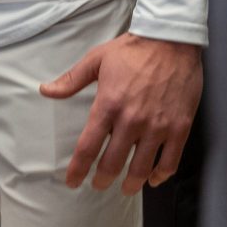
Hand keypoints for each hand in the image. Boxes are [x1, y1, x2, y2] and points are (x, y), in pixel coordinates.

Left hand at [39, 34, 202, 194]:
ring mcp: (157, 126)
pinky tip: (153, 177)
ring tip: (126, 187)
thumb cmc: (133, 49)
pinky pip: (170, 161)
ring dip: (130, 183)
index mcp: (109, 104)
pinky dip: (160, 174)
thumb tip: (46, 90)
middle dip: (102, 178)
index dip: (77, 169)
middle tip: (99, 183)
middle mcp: (132, 120)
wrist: (171, 39)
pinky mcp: (179, 127)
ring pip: (141, 167)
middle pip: (112, 163)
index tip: (72, 181)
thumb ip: (71, 80)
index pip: (88, 147)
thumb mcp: (97, 59)